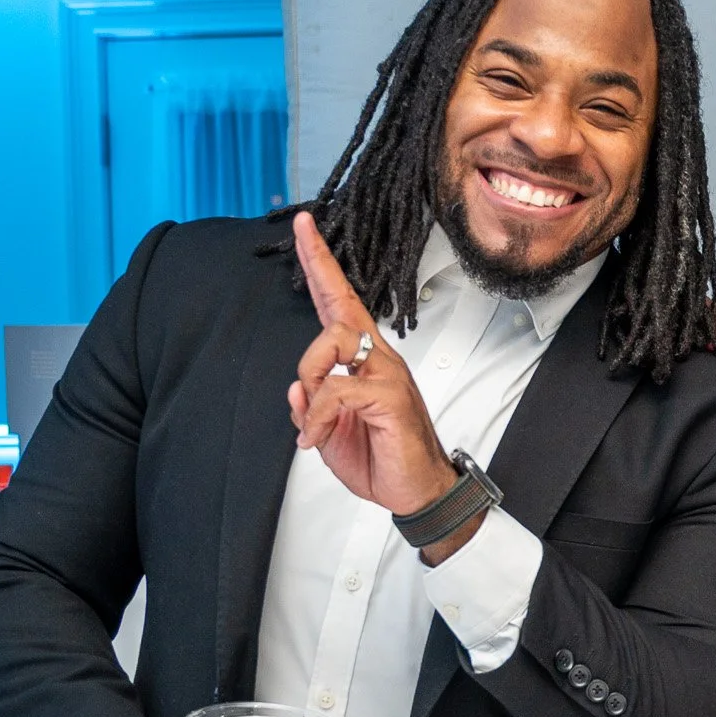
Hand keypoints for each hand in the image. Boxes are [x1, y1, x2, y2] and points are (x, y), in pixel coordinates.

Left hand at [287, 213, 470, 557]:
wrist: (418, 491)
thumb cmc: (382, 458)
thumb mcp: (329, 433)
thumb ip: (311, 407)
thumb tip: (297, 390)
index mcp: (364, 361)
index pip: (340, 301)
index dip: (320, 262)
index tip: (304, 225)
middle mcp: (379, 358)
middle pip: (336, 314)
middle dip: (307, 346)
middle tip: (304, 386)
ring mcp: (387, 374)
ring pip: (333, 343)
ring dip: (310, 380)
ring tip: (311, 422)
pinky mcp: (389, 395)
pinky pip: (336, 390)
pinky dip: (317, 419)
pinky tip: (316, 440)